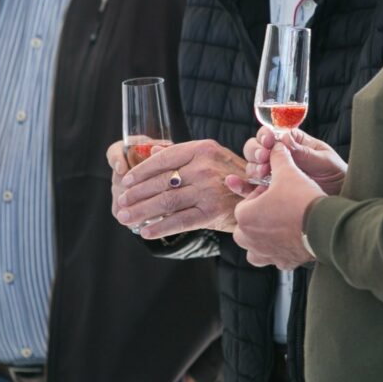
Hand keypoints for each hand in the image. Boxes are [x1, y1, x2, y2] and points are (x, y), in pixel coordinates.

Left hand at [114, 140, 245, 237]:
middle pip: (162, 182)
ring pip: (166, 202)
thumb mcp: (211, 157)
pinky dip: (161, 228)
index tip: (126, 181)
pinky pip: (180, 221)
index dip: (141, 171)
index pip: (164, 159)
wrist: (261, 196)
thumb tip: (152, 150)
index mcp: (202, 149)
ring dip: (142, 212)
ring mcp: (209, 191)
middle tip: (120, 203)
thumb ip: (181, 155)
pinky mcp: (212, 213)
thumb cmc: (231, 176)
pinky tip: (146, 232)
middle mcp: (205, 168)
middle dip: (136, 195)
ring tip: (126, 218)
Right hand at [226, 127, 346, 197]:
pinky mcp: (270, 193)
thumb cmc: (338, 176)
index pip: (272, 134)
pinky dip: (241, 186)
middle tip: (264, 157)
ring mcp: (274, 175)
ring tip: (263, 173)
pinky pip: (252, 188)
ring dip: (253, 167)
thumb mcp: (324, 161)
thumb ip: (304, 152)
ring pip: (253, 166)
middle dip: (257, 151)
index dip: (266, 135)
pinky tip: (234, 183)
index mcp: (293, 143)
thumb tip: (284, 137)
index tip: (268, 141)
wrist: (341, 204)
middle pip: (257, 148)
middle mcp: (280, 157)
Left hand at [232, 142, 326, 269]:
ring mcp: (265, 254)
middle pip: (247, 224)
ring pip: (256, 245)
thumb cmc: (302, 199)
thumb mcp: (288, 172)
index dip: (262, 193)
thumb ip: (278, 157)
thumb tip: (276, 145)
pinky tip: (292, 241)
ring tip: (280, 226)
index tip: (277, 190)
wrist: (326, 227)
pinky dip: (280, 251)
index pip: (246, 201)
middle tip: (279, 206)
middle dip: (260, 214)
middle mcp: (248, 239)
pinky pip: (275, 258)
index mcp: (244, 216)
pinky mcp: (282, 263)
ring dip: (264, 237)